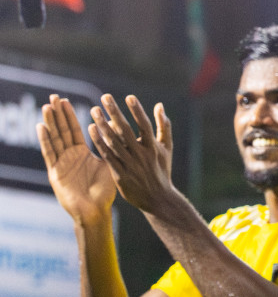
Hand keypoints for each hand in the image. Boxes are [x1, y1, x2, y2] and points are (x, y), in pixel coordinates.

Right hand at [37, 95, 114, 223]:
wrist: (96, 211)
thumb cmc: (104, 191)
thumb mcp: (109, 165)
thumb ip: (111, 148)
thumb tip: (121, 131)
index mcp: (82, 154)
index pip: (74, 130)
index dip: (69, 115)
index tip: (65, 100)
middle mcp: (69, 157)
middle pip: (62, 131)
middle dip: (58, 114)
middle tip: (54, 96)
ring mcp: (61, 164)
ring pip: (54, 139)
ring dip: (51, 123)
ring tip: (47, 106)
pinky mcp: (55, 173)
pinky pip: (50, 153)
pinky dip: (45, 140)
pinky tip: (41, 127)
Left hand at [87, 95, 176, 214]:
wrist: (157, 198)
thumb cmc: (162, 170)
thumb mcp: (167, 148)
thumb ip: (164, 126)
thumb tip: (159, 105)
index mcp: (153, 147)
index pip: (145, 125)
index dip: (137, 111)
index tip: (129, 97)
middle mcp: (141, 154)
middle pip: (125, 130)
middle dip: (115, 112)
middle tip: (105, 97)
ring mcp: (129, 164)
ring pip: (113, 141)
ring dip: (102, 125)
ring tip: (94, 110)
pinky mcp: (119, 174)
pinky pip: (106, 155)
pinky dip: (99, 142)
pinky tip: (91, 129)